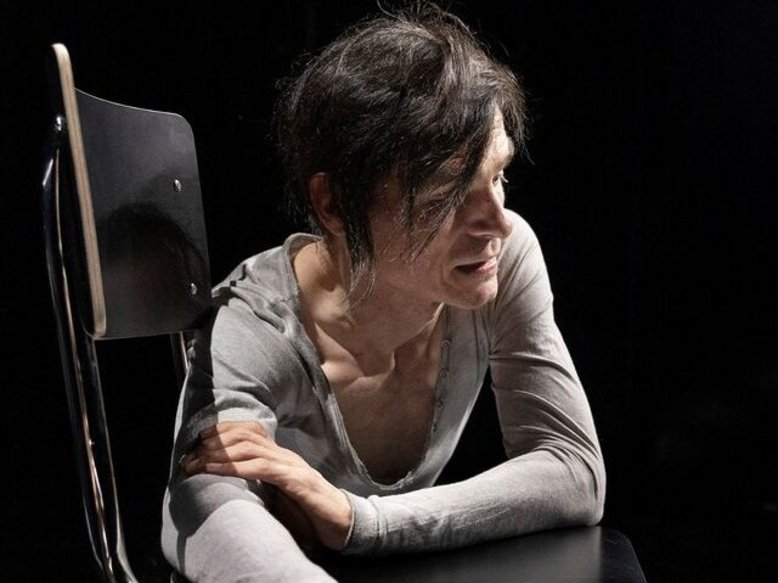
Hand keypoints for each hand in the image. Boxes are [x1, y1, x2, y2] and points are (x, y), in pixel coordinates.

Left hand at [183, 421, 352, 549]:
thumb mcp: (280, 497)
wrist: (345, 524)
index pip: (248, 432)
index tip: (196, 443)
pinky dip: (234, 467)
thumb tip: (230, 486)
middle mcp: (285, 456)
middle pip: (244, 435)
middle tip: (189, 458)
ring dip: (218, 454)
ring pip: (249, 447)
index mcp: (281, 457)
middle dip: (213, 443)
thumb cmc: (311, 514)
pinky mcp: (297, 481)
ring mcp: (292, 466)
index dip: (221, 433)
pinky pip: (262, 468)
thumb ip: (260, 486)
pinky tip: (215, 471)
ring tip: (196, 463)